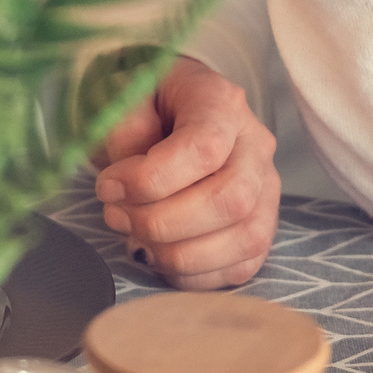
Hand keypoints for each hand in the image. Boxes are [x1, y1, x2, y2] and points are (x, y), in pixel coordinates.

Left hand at [93, 57, 278, 288]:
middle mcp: (255, 144)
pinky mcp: (260, 226)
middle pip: (230, 199)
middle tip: (116, 215)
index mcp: (221, 102)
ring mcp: (264, 188)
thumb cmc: (140, 106)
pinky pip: (241, 267)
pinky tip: (159, 254)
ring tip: (135, 237)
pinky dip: (193, 274)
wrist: (159, 113)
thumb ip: (123, 131)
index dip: (150, 179)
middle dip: (162, 222)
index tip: (107, 186)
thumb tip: (126, 183)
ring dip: (177, 253)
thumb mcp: (120, 97)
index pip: (205, 148)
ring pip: (244, 238)